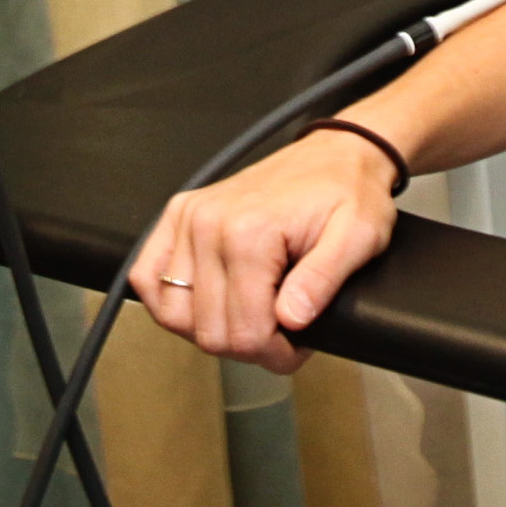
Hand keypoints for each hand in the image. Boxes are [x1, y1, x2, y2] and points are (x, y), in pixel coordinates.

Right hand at [128, 127, 405, 375]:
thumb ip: (323, 281)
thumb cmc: (347, 192)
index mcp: (250, 233)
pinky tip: (204, 302)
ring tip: (248, 316)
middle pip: (209, 333)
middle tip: (279, 332)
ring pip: (174, 315)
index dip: (276, 353)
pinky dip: (169, 302)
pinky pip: (147, 278)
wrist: (336, 153)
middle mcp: (208, 224)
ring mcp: (188, 219)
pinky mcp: (178, 215)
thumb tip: (290, 320)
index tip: (298, 344)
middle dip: (248, 346)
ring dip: (211, 328)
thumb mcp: (358, 237)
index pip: (245, 334)